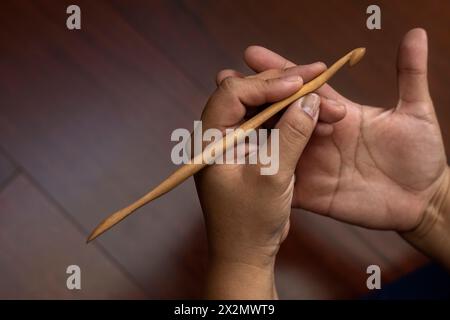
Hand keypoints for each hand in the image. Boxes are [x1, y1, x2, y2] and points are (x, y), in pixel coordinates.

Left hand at [196, 65, 344, 297]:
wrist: (247, 254)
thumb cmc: (250, 222)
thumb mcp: (272, 177)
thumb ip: (291, 136)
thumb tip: (310, 100)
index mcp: (210, 139)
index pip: (232, 94)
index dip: (266, 83)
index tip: (299, 83)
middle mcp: (220, 135)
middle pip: (249, 94)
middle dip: (284, 84)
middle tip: (317, 73)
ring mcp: (236, 142)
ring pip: (264, 107)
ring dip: (293, 99)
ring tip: (324, 91)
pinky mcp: (252, 151)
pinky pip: (273, 124)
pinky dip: (294, 118)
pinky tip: (318, 115)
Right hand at [240, 28, 447, 232]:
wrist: (421, 200)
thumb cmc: (422, 155)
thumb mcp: (417, 113)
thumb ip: (411, 73)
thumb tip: (418, 31)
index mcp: (338, 112)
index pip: (302, 85)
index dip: (279, 68)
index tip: (251, 53)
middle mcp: (316, 134)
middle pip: (279, 111)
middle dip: (252, 95)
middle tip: (225, 79)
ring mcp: (310, 162)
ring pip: (273, 143)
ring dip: (248, 129)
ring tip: (221, 116)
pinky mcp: (308, 190)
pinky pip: (279, 179)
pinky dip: (258, 171)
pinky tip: (235, 161)